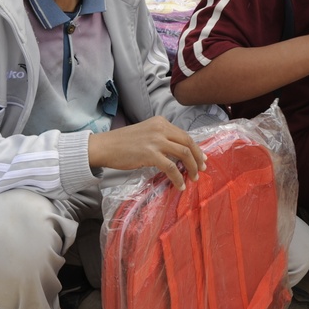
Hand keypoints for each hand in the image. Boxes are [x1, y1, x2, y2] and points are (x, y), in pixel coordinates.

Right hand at [88, 117, 205, 190]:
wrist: (105, 146)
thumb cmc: (123, 142)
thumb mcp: (146, 133)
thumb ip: (161, 137)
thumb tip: (177, 152)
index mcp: (161, 122)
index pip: (184, 134)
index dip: (196, 147)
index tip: (201, 158)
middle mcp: (161, 128)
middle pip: (188, 142)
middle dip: (198, 157)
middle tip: (202, 169)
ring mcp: (156, 140)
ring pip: (184, 153)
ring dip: (192, 167)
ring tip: (193, 178)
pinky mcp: (150, 154)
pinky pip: (171, 167)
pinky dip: (178, 178)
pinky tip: (180, 185)